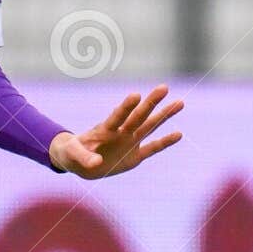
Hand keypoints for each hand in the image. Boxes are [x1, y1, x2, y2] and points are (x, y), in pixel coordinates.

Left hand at [49, 85, 183, 178]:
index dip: (126, 107)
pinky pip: (152, 148)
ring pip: (150, 126)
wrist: (79, 162)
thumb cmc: (72, 153)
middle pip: (139, 115)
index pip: (118, 116)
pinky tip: (179, 134)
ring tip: (179, 102)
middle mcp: (121, 132)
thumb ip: (83, 157)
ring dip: (164, 116)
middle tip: (164, 87)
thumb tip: (96, 163)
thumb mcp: (72, 155)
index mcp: (105, 129)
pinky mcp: (134, 156)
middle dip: (151, 103)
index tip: (136, 95)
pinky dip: (165, 142)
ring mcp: (129, 142)